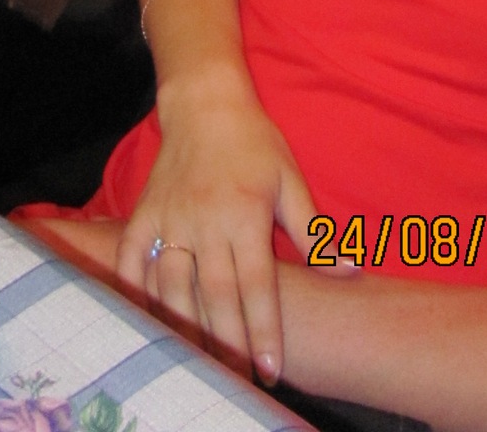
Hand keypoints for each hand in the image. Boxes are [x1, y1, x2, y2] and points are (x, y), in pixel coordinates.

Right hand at [114, 81, 316, 382]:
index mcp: (245, 214)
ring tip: (200, 364)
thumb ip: (315, 232)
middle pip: (216, 294)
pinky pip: (134, 260)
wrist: (204, 104)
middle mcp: (206, 221)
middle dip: (229, 343)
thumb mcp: (291, 180)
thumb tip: (352, 270)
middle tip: (239, 382)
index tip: (272, 370)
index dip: (264, 331)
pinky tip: (147, 322)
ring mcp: (171, 218)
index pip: (256, 285)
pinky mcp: (145, 214)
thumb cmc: (254, 144)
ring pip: (174, 285)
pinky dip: (136, 293)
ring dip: (186, 327)